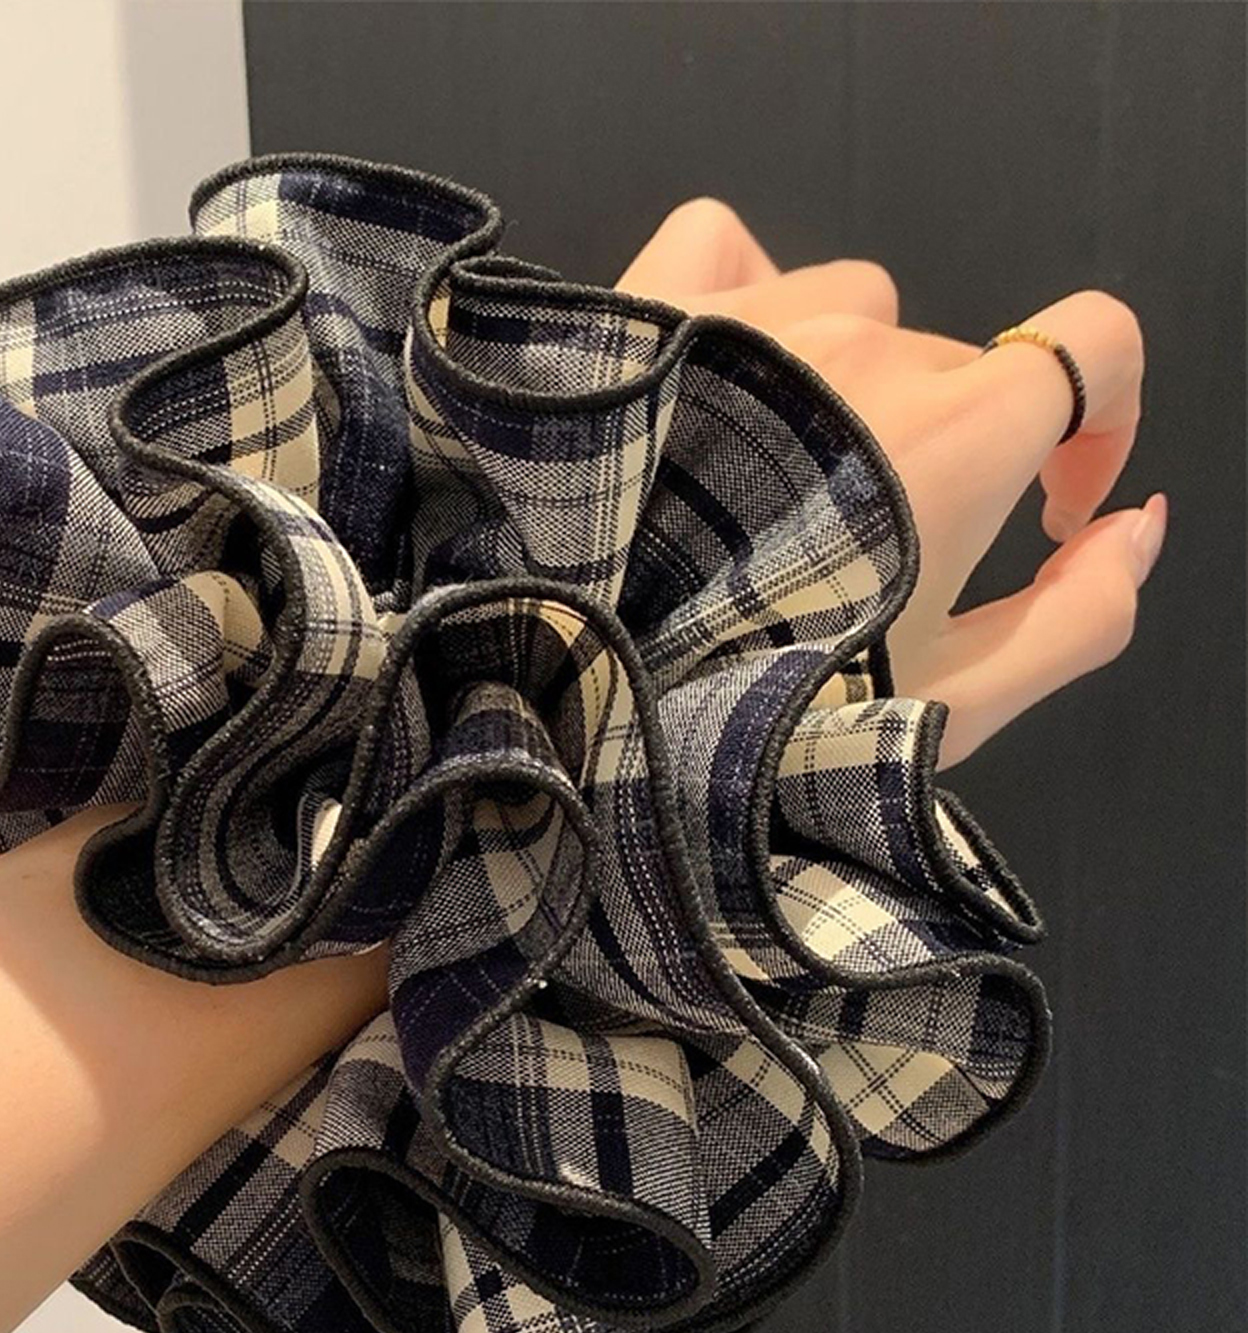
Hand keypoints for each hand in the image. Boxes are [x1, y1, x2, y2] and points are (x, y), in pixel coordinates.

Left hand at [615, 198, 1163, 766]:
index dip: (1099, 420)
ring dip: (837, 381)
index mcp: (960, 433)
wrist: (577, 685)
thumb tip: (1134, 525)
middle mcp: (870, 349)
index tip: (1046, 501)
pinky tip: (713, 377)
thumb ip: (1080, 616)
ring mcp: (757, 314)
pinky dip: (740, 293)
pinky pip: (729, 244)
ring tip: (759, 490)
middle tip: (845, 558)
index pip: (1097, 342)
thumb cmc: (763, 709)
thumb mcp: (951, 707)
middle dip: (933, 453)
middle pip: (952, 366)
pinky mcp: (653, 300)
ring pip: (850, 311)